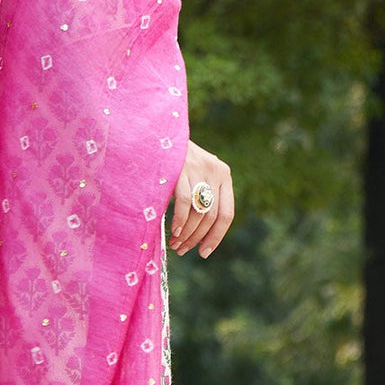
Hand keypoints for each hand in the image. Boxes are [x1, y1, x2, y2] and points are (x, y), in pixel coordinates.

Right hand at [170, 139, 234, 258]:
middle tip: (183, 250)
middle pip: (211, 216)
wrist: (157, 131)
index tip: (204, 253)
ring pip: (199, 213)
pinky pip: (184, 203)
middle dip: (197, 238)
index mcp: (224, 174)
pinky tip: (173, 232)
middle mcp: (215, 171)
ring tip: (175, 245)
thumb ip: (203, 195)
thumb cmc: (174, 158)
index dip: (216, 237)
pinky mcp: (181, 169)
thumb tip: (198, 234)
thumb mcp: (196, 173)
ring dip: (186, 234)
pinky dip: (180, 221)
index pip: (227, 214)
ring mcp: (198, 169)